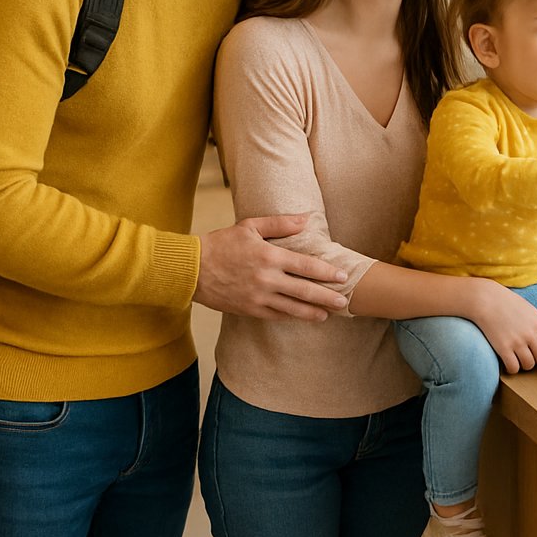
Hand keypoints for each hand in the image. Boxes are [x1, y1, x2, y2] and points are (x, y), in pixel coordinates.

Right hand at [194, 215, 348, 320]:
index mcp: (269, 256)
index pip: (306, 266)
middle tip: (345, 301)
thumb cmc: (221, 243)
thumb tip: (306, 219)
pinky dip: (291, 316)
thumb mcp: (250, 226)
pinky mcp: (248, 309)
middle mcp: (266, 279)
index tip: (342, 276)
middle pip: (304, 290)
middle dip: (327, 297)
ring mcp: (258, 297)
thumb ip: (280, 223)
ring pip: (292, 308)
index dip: (327, 272)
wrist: (191, 269)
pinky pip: (275, 315)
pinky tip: (302, 317)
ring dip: (312, 312)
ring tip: (328, 314)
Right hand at [468, 281, 536, 373]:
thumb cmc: (507, 303)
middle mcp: (530, 334)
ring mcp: (517, 342)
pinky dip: (512, 368)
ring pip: (529, 365)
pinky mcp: (503, 348)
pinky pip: (514, 368)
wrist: (485, 300)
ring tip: (518, 359)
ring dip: (524, 365)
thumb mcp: (529, 310)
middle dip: (536, 359)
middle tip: (528, 355)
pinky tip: (508, 362)